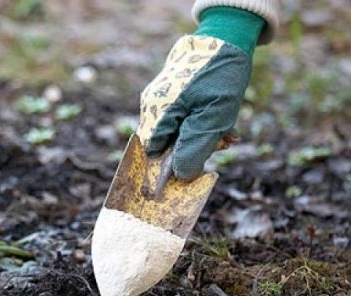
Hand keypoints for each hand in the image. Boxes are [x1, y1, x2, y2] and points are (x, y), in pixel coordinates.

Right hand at [136, 35, 251, 180]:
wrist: (226, 36)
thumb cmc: (219, 77)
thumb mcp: (213, 117)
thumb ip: (194, 148)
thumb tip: (181, 175)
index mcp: (157, 113)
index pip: (154, 153)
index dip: (173, 163)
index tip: (197, 164)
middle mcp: (152, 106)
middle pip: (166, 143)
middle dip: (194, 147)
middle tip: (221, 142)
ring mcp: (160, 98)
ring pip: (177, 132)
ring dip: (203, 136)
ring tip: (226, 131)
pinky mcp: (171, 94)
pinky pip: (183, 118)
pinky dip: (202, 123)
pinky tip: (221, 120)